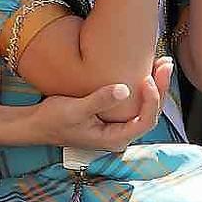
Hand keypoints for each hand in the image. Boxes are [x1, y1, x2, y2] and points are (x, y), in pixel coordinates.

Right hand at [26, 58, 175, 151]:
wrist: (36, 123)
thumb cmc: (53, 120)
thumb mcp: (75, 110)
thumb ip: (100, 100)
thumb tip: (124, 90)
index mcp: (114, 139)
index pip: (145, 122)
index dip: (152, 101)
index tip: (148, 79)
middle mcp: (119, 134)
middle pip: (150, 112)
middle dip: (161, 87)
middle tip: (165, 63)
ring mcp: (117, 125)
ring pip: (145, 106)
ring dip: (155, 84)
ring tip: (162, 62)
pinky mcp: (112, 115)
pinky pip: (135, 101)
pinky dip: (143, 86)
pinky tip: (146, 69)